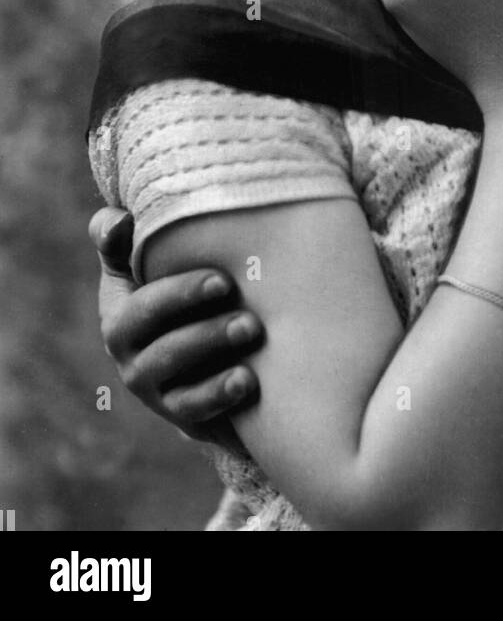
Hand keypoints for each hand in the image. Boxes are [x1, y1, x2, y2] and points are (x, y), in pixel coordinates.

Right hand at [89, 207, 262, 440]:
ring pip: (172, 365)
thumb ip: (123, 234)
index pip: (137, 296)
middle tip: (236, 292)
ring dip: (211, 344)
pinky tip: (247, 380)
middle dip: (195, 309)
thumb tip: (121, 220)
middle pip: (153, 328)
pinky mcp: (176, 412)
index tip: (223, 279)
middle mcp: (126, 347)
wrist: (201, 357)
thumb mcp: (147, 261)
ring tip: (252, 328)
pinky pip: (192, 407)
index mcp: (120, 306)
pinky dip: (218, 394)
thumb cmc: (177, 292)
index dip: (177, 291)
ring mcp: (149, 383)